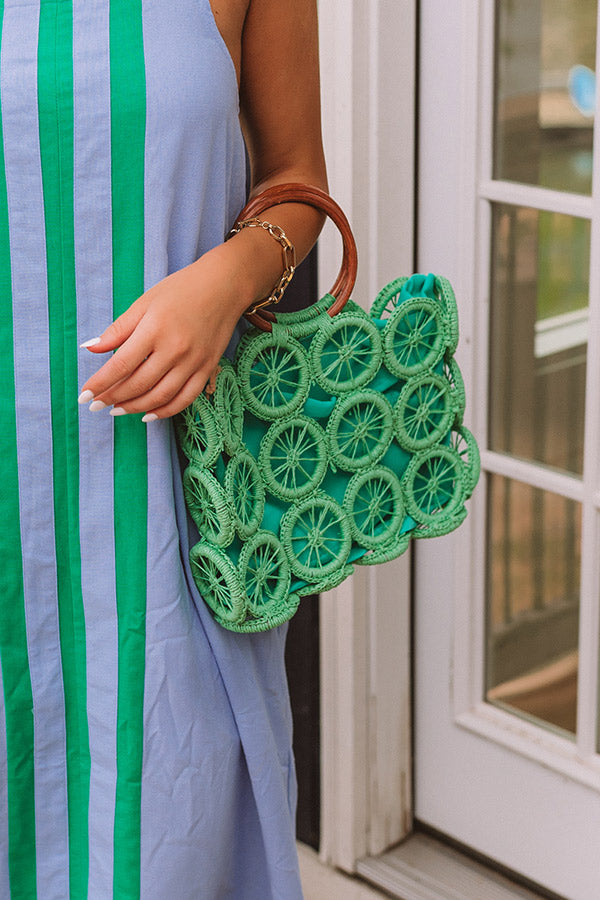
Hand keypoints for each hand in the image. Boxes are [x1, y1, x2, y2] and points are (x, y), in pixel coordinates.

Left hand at [78, 245, 250, 420]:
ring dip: (135, 408)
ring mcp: (194, 362)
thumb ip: (118, 329)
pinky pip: (185, 399)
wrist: (224, 287)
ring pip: (160, 396)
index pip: (121, 365)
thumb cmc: (181, 290)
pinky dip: (165, 411)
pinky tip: (148, 415)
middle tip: (96, 405)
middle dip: (113, 398)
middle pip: (138, 384)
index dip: (100, 384)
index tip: (84, 396)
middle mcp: (175, 349)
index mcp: (155, 329)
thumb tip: (89, 349)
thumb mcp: (144, 302)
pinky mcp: (207, 369)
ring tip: (117, 410)